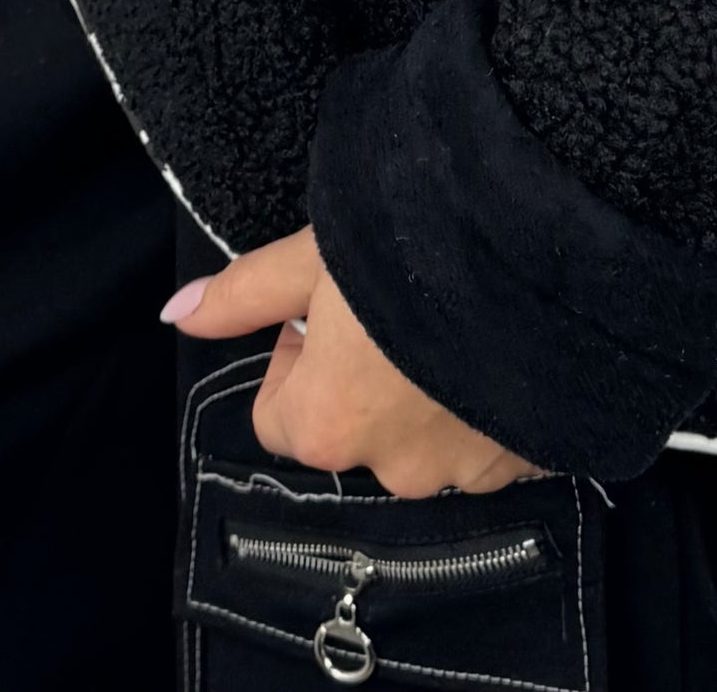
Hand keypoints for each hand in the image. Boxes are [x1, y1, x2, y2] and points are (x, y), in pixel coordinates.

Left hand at [166, 225, 539, 497]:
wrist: (542, 246)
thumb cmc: (410, 243)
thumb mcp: (315, 253)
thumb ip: (244, 293)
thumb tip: (174, 314)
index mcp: (325, 426)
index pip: (281, 415)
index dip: (301, 355)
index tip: (334, 308)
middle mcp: (392, 470)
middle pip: (357, 431)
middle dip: (371, 382)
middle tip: (402, 305)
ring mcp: (467, 472)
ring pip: (429, 440)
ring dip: (436, 397)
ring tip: (463, 317)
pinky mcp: (531, 460)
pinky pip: (496, 443)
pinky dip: (494, 407)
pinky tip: (508, 345)